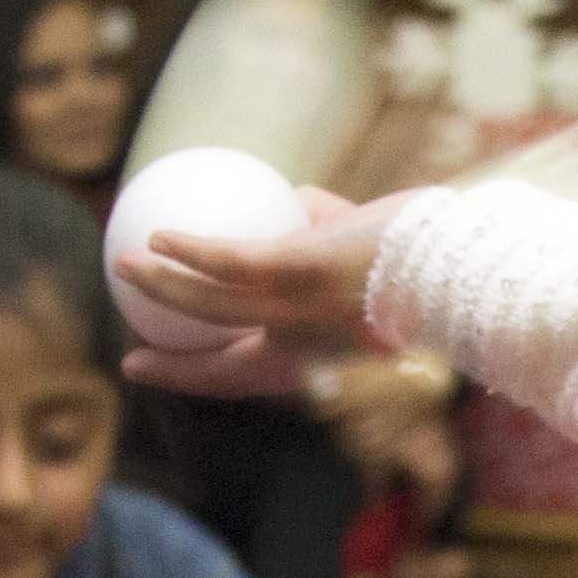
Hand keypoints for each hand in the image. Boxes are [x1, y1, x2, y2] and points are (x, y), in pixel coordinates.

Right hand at [116, 190, 417, 403]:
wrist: (454, 258)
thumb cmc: (415, 251)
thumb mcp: (360, 240)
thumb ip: (321, 222)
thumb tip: (289, 199)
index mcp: (313, 351)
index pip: (247, 374)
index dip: (203, 378)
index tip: (167, 372)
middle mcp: (301, 343)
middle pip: (223, 369)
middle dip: (174, 373)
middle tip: (132, 360)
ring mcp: (297, 310)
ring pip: (212, 310)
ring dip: (161, 289)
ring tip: (122, 266)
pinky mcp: (298, 272)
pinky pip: (230, 262)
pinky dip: (191, 251)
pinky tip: (158, 235)